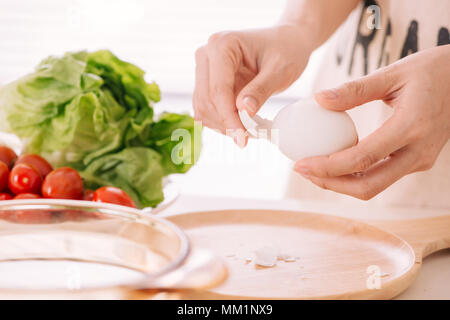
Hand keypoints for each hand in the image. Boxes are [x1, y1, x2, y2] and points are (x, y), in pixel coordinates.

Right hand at [193, 25, 313, 144]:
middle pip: (207, 101)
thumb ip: (261, 90)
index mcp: (223, 44)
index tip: (243, 139)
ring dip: (222, 125)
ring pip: (202, 108)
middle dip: (226, 123)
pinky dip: (221, 121)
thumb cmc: (286, 51)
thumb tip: (243, 112)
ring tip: (248, 131)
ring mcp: (204, 68)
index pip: (218, 89)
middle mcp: (207, 54)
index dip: (229, 118)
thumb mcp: (280, 70)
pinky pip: (206, 109)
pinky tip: (240, 125)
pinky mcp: (206, 82)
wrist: (286, 43)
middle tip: (249, 137)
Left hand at [294, 45, 449, 199]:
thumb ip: (355, 89)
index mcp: (412, 127)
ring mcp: (420, 160)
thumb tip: (318, 99)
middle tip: (303, 171)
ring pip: (376, 186)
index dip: (328, 167)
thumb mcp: (392, 72)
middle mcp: (419, 151)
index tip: (301, 165)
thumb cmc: (431, 71)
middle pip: (369, 186)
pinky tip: (336, 162)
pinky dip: (356, 175)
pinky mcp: (416, 160)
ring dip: (342, 183)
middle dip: (331, 184)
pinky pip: (382, 176)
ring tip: (314, 168)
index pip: (362, 158)